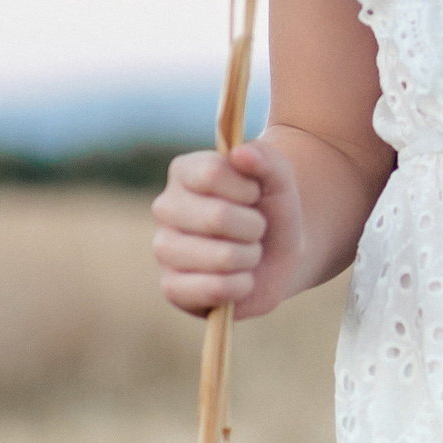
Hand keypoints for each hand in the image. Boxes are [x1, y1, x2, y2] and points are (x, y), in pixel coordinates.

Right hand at [150, 141, 304, 319]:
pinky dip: (242, 286)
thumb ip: (266, 159)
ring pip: (222, 257)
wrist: (276, 257)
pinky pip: (215, 289)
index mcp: (184, 172)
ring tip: (247, 254)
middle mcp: (165, 208)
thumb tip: (240, 153)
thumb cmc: (270, 211)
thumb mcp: (279, 179)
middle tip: (255, 229)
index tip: (254, 195)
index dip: (248, 190)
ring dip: (250, 258)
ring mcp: (163, 249)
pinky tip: (239, 279)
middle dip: (254, 228)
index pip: (212, 174)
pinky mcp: (171, 288)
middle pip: (219, 217)